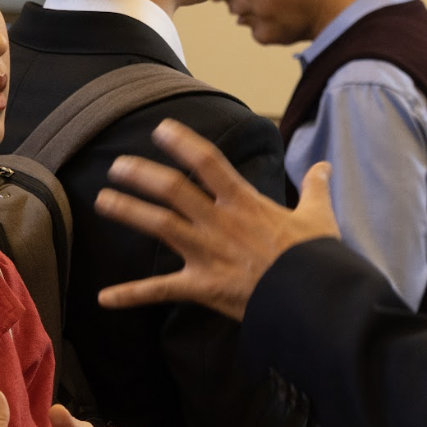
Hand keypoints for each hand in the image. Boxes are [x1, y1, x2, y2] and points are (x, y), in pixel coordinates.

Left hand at [94, 119, 340, 319]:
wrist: (313, 298)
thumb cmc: (315, 258)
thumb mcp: (319, 217)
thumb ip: (316, 188)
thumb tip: (324, 167)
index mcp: (245, 202)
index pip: (209, 162)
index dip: (182, 142)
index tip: (161, 129)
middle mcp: (220, 222)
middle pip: (173, 189)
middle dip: (142, 174)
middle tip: (118, 165)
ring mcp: (207, 254)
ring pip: (160, 225)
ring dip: (129, 211)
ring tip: (103, 200)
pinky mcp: (202, 287)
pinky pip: (161, 291)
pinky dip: (131, 295)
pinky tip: (103, 298)